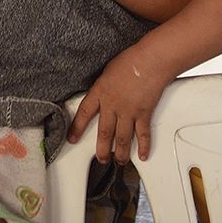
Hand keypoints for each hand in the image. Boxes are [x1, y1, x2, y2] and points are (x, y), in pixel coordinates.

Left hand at [67, 47, 171, 164]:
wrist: (149, 61)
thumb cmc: (130, 60)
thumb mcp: (108, 70)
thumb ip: (103, 86)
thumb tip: (102, 93)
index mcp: (100, 92)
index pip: (84, 113)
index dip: (76, 127)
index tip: (72, 138)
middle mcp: (112, 105)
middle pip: (104, 132)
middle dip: (102, 149)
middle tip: (101, 159)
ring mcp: (128, 111)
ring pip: (122, 138)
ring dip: (121, 153)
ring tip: (120, 161)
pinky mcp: (143, 114)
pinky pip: (142, 134)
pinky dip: (144, 146)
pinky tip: (143, 155)